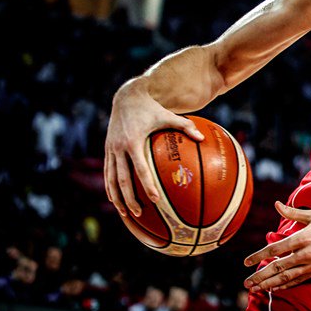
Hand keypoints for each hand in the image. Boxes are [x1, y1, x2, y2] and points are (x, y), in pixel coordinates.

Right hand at [104, 81, 202, 217]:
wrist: (126, 97)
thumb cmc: (151, 108)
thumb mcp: (169, 115)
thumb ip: (186, 126)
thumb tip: (203, 138)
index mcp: (134, 141)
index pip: (140, 169)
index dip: (147, 185)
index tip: (155, 199)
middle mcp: (119, 148)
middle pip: (123, 180)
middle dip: (130, 198)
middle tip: (140, 213)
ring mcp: (111, 149)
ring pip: (112, 179)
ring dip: (117, 198)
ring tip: (125, 213)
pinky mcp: (107, 149)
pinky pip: (108, 172)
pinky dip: (110, 187)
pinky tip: (114, 199)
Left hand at [243, 202, 310, 291]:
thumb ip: (293, 213)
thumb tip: (276, 204)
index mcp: (303, 237)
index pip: (275, 249)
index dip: (259, 257)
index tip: (246, 263)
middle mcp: (306, 253)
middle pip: (278, 267)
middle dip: (260, 277)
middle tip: (246, 284)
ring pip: (287, 277)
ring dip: (270, 284)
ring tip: (256, 289)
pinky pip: (299, 279)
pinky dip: (286, 285)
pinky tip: (276, 288)